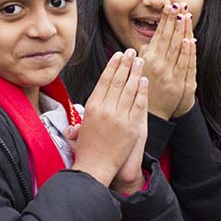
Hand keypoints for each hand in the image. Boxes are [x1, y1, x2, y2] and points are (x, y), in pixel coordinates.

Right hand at [71, 50, 148, 186]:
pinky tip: (144, 80)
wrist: (95, 168)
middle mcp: (105, 110)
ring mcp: (119, 118)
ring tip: (140, 61)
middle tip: (132, 52)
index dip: (112, 66)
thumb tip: (75, 120)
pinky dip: (142, 91)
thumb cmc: (87, 151)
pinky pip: (138, 105)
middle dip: (125, 64)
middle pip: (117, 81)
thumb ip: (81, 120)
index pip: (104, 81)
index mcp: (92, 108)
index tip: (118, 55)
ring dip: (135, 73)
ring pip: (129, 90)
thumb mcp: (80, 130)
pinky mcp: (131, 127)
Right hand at [140, 3, 196, 119]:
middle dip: (174, 20)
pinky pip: (184, 64)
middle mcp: (157, 64)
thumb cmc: (146, 88)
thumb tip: (149, 40)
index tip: (170, 6)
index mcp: (148, 58)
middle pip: (168, 38)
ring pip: (176, 48)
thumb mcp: (141, 68)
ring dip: (182, 31)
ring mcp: (168, 73)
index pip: (158, 34)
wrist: (153, 113)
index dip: (165, 20)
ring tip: (186, 15)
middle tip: (178, 4)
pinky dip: (187, 51)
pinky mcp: (179, 83)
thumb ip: (146, 53)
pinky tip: (188, 39)